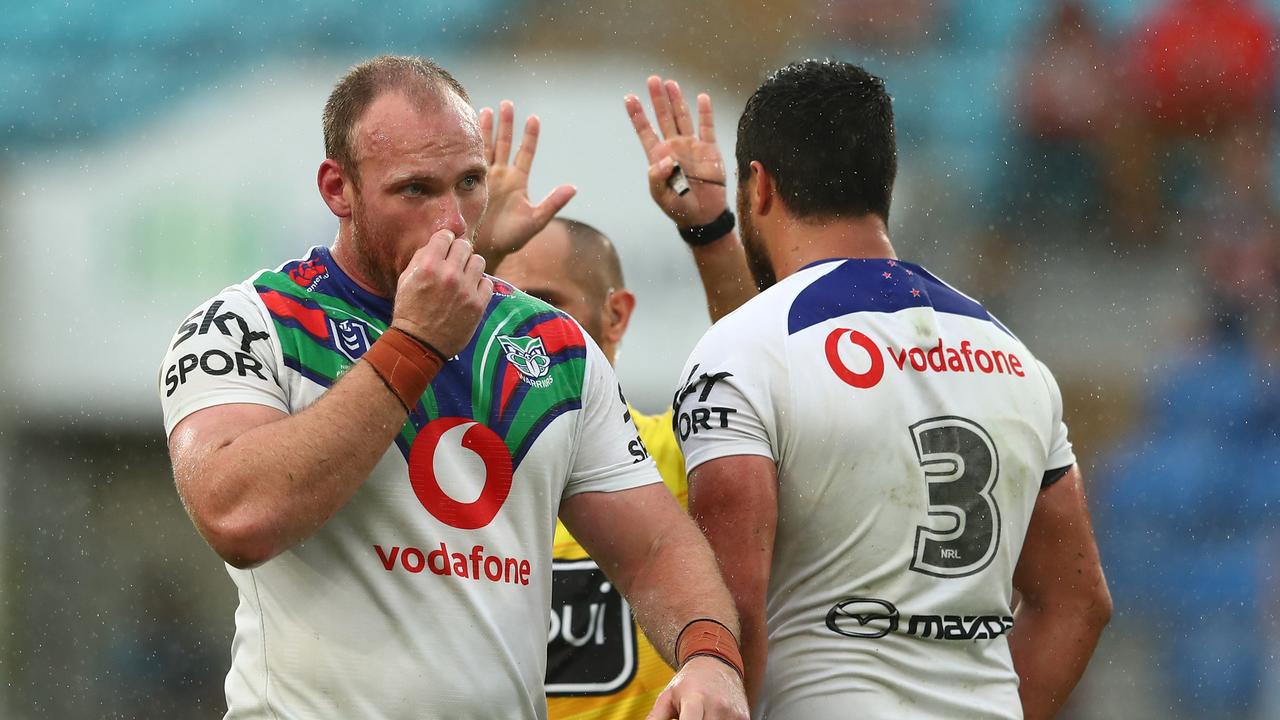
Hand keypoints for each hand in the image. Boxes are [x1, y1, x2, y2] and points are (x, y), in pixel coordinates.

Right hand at [391, 229, 491, 357]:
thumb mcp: (406, 279)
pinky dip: (479, 284)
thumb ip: (421, 257)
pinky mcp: (478, 304)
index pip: (445, 236)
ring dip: (471, 266)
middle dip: (458, 251)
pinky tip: (469, 291)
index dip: (445, 239)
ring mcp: (466, 290)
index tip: (445, 246)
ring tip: (464, 275)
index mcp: (428, 266)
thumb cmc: (409, 310)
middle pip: (464, 246)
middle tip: (454, 261)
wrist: (419, 343)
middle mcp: (449, 275)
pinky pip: (487, 282)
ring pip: (478, 261)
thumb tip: (438, 242)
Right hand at [474, 101, 575, 265]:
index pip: (526, 153)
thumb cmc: (512, 238)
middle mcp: (502, 176)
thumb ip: (553, 203)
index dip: (530, 136)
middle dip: (506, 124)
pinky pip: (470, 160)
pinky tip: (466, 130)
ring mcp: (485, 178)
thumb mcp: (535, 220)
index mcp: (518, 182)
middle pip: (505, 144)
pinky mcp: (469, 184)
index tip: (533, 118)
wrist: (486, 249)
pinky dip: (470, 145)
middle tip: (507, 104)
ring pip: (486, 148)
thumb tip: (573, 187)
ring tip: (487, 109)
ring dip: (487, 130)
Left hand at [626, 76, 727, 227]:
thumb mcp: (661, 196)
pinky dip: (705, 113)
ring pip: (683, 118)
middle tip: (652, 79)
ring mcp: (692, 146)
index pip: (645, 131)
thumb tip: (666, 158)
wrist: (704, 215)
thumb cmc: (678, 207)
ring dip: (677, 101)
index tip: (629, 97)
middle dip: (658, 99)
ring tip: (670, 83)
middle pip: (664, 118)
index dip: (638, 115)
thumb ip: (658, 178)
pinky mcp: (709, 150)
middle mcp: (674, 147)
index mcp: (659, 157)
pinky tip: (701, 98)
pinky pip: (707, 128)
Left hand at [646, 656, 748, 719]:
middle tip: (687, 716)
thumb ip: (656, 718)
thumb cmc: (689, 681)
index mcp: (695, 699)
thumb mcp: (668, 696)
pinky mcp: (745, 718)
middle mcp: (717, 706)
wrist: (717, 662)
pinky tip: (712, 716)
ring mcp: (733, 713)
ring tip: (702, 715)